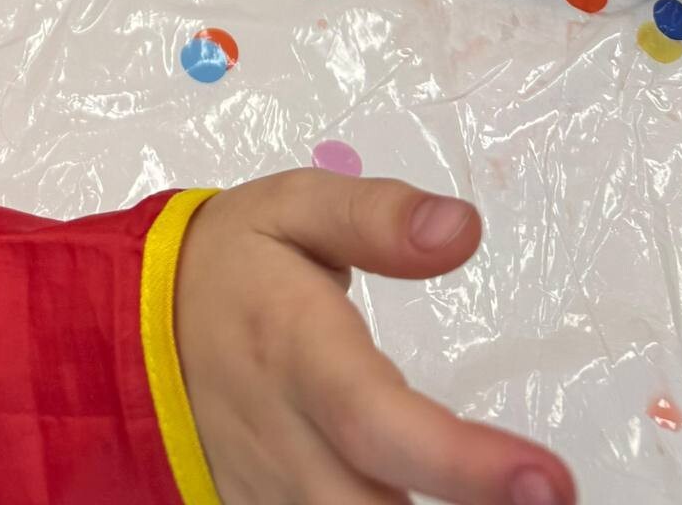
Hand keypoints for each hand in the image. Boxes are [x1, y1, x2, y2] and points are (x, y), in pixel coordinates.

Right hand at [175, 172, 575, 504]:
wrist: (130, 329)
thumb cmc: (230, 262)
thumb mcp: (291, 207)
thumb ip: (375, 216)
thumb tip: (462, 228)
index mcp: (299, 355)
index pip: (380, 420)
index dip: (465, 465)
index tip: (550, 483)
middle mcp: (290, 444)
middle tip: (551, 500)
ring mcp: (276, 500)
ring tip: (517, 504)